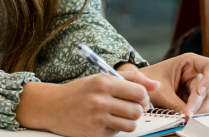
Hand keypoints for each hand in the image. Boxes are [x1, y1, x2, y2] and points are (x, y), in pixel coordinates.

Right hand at [16, 71, 158, 136]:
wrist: (52, 106)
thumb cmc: (80, 91)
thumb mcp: (102, 78)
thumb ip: (131, 79)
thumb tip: (156, 85)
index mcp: (103, 82)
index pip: (139, 92)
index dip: (144, 97)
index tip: (138, 98)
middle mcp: (100, 100)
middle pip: (137, 110)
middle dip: (138, 110)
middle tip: (129, 107)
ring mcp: (96, 118)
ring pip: (130, 124)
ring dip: (128, 121)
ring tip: (118, 115)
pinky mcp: (94, 133)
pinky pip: (117, 133)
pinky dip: (115, 128)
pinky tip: (104, 121)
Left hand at [127, 53, 208, 116]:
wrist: (137, 87)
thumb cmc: (147, 81)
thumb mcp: (161, 91)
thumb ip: (176, 103)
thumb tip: (189, 117)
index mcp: (189, 63)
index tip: (199, 92)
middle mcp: (195, 74)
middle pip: (208, 90)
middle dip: (198, 102)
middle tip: (187, 113)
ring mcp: (194, 88)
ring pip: (207, 101)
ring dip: (198, 110)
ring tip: (185, 116)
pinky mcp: (190, 99)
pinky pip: (199, 108)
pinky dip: (193, 114)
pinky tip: (184, 117)